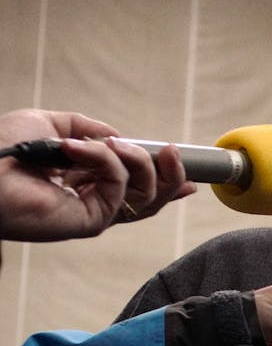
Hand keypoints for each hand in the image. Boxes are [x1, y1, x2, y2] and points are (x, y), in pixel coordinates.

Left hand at [0, 108, 194, 240]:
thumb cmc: (3, 148)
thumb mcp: (50, 124)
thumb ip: (86, 128)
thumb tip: (118, 136)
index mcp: (84, 180)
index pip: (134, 183)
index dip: (164, 175)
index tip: (180, 158)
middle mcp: (93, 200)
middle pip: (153, 195)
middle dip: (171, 172)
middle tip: (171, 150)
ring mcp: (96, 213)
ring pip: (148, 195)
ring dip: (138, 162)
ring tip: (112, 144)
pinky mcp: (93, 221)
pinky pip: (120, 188)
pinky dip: (105, 163)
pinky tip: (77, 150)